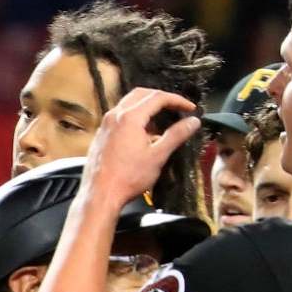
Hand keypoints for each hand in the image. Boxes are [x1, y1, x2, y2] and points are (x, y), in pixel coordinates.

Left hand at [85, 88, 201, 208]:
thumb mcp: (158, 155)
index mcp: (129, 117)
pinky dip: (134, 119)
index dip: (177, 100)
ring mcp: (104, 126)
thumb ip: (176, 135)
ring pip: (128, 105)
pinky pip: (119, 118)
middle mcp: (114, 117)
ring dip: (147, 108)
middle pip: (141, 95)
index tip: (189, 109)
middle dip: (161, 99)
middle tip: (175, 108)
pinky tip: (143, 135)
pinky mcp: (100, 137)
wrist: (99, 196)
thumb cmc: (127, 179)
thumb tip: (193, 122)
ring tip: (161, 123)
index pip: (158, 97)